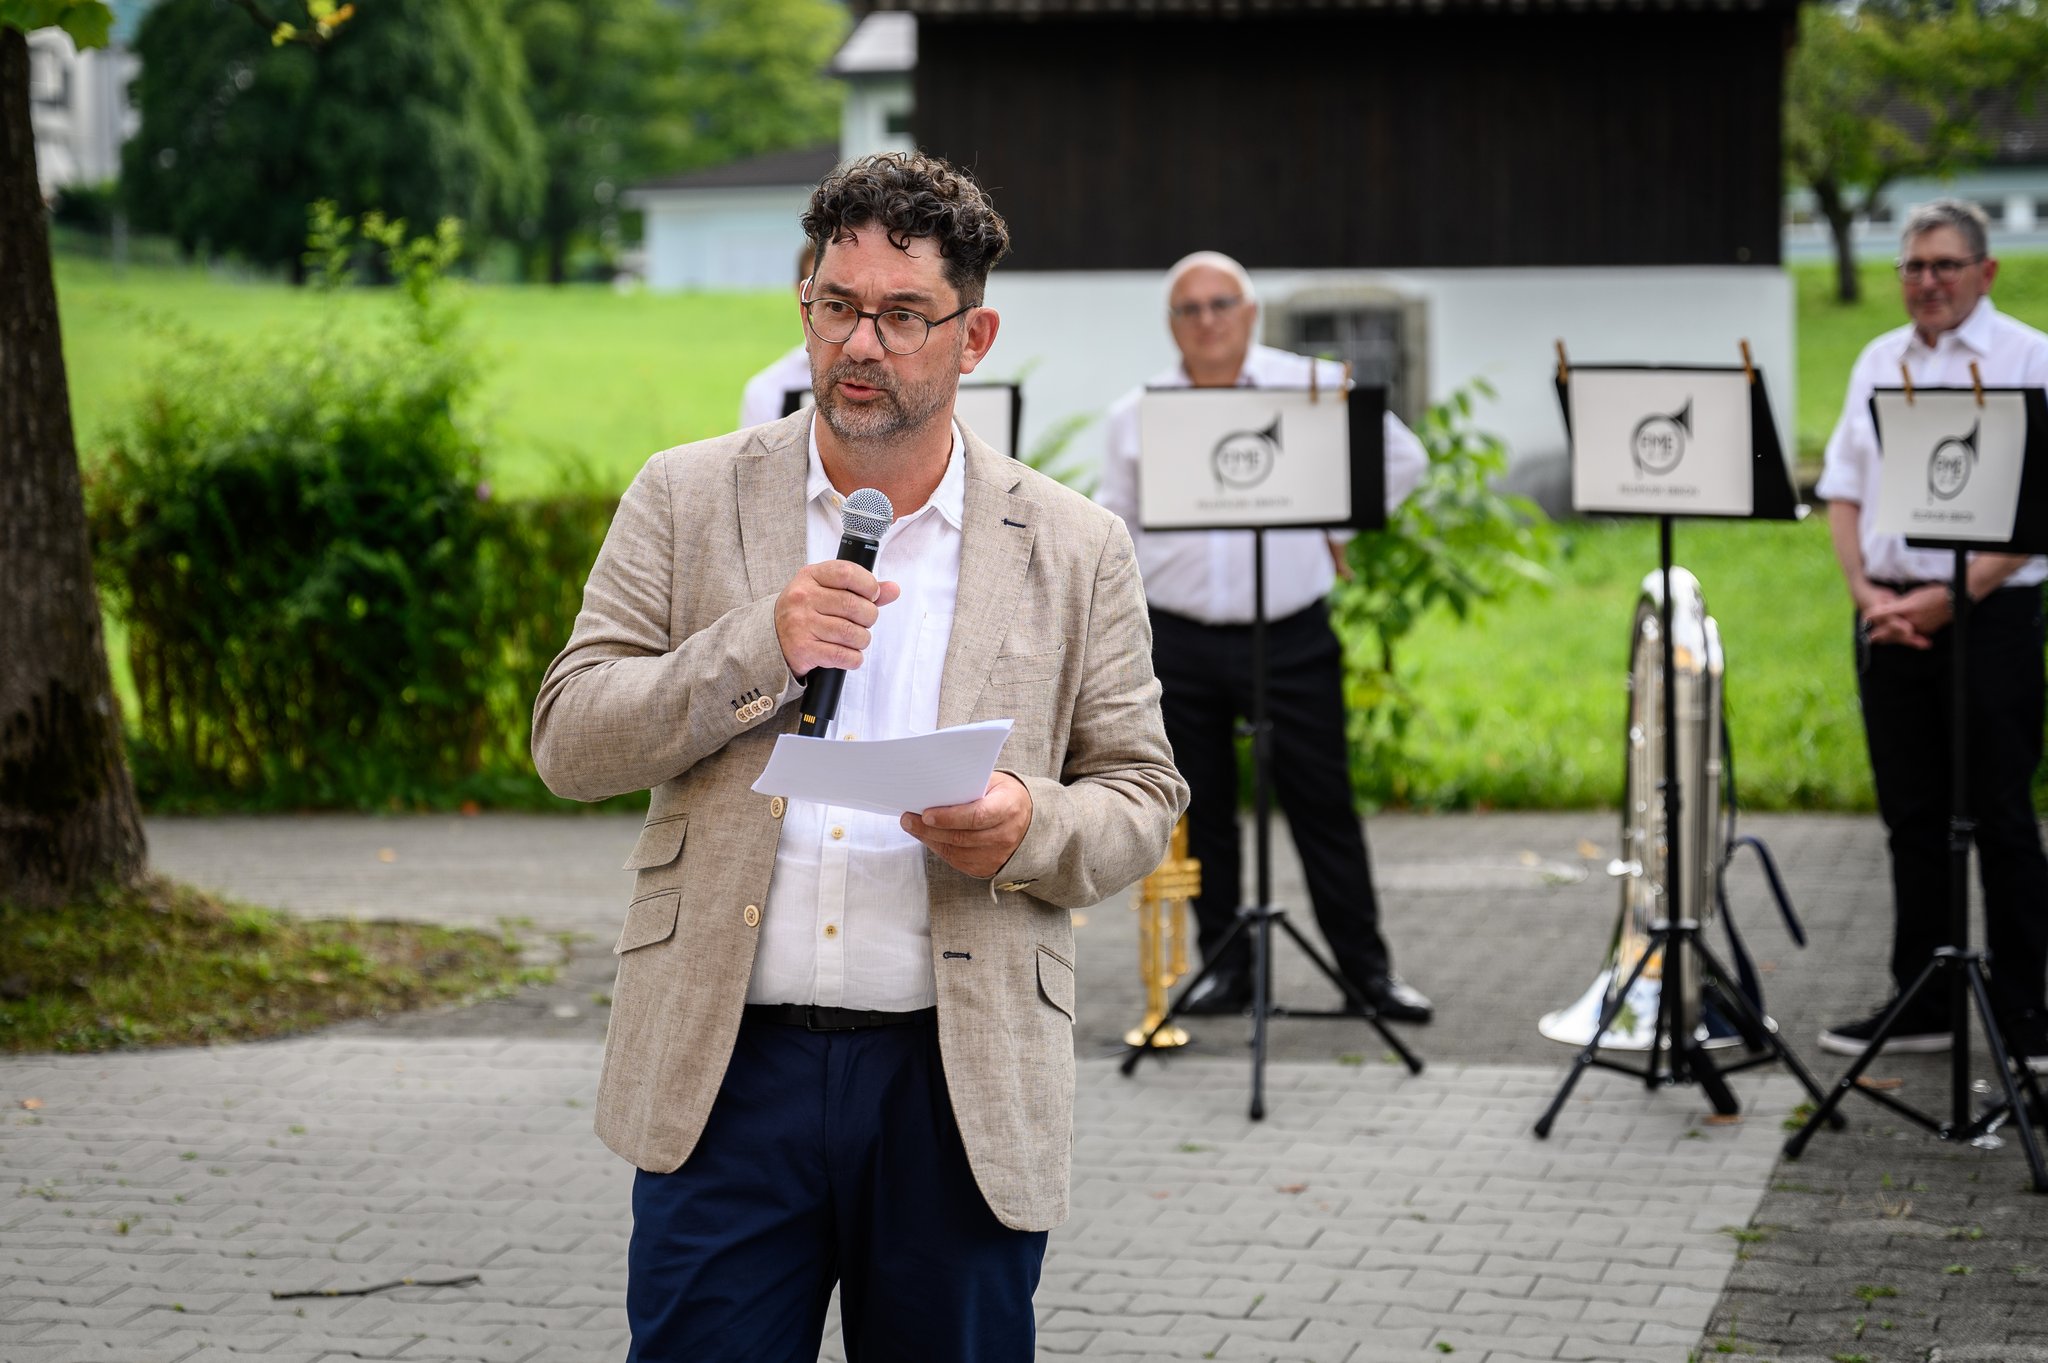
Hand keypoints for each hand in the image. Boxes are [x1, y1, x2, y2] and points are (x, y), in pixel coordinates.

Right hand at [775, 561, 901, 678]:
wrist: (772, 638)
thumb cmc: (806, 611)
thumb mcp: (826, 590)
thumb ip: (861, 589)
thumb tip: (893, 589)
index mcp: (810, 576)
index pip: (847, 573)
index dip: (869, 585)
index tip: (872, 595)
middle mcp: (803, 598)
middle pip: (855, 605)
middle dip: (869, 617)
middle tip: (864, 621)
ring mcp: (801, 624)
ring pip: (852, 633)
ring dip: (862, 639)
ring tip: (855, 639)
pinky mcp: (803, 650)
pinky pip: (843, 656)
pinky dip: (854, 658)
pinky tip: (849, 654)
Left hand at [900, 772, 1032, 878]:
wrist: (1030, 822)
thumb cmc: (1005, 796)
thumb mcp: (995, 782)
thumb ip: (969, 785)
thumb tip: (934, 788)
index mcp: (1009, 808)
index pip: (977, 816)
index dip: (950, 817)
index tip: (926, 813)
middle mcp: (1005, 835)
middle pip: (962, 836)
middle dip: (930, 829)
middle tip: (908, 819)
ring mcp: (997, 855)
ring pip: (956, 851)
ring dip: (930, 839)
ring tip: (912, 826)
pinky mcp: (988, 868)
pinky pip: (958, 861)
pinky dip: (939, 849)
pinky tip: (928, 837)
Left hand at [1861, 584, 1946, 649]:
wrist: (1955, 600)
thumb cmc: (1933, 593)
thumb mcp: (1914, 595)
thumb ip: (1901, 604)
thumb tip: (1889, 608)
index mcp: (1908, 608)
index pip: (1886, 613)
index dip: (1874, 615)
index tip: (1865, 617)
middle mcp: (1913, 620)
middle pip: (1891, 630)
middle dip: (1879, 634)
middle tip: (1869, 638)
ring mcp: (1920, 627)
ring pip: (1901, 635)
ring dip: (1889, 638)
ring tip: (1879, 641)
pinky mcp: (1927, 631)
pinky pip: (1913, 636)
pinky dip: (1904, 637)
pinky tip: (1898, 639)